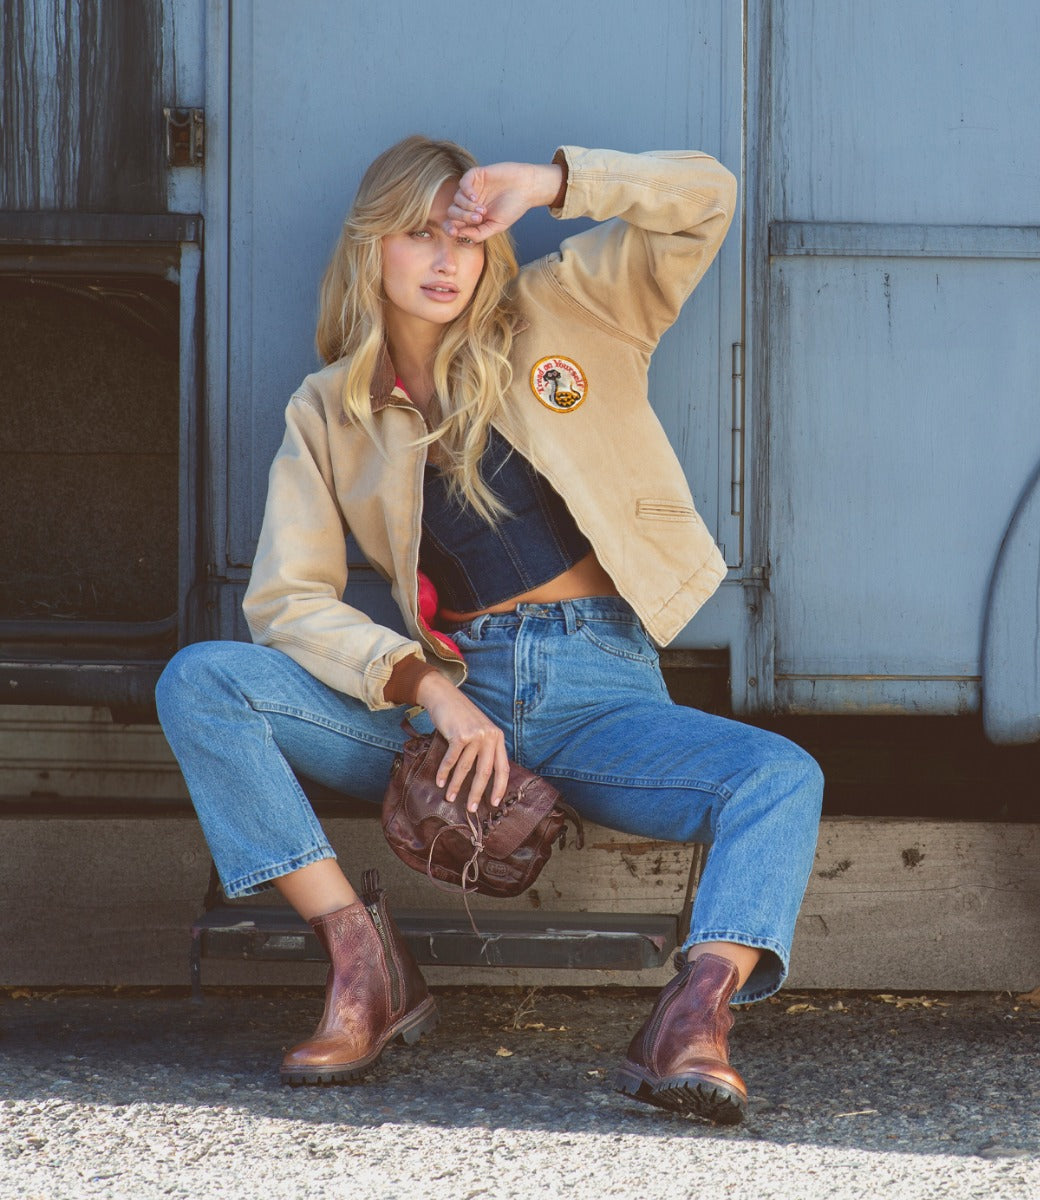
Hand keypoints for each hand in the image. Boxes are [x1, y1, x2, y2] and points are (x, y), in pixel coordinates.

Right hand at [414, 672, 509, 812]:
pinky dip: (445, 772)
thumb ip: (485, 748)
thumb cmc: (461, 717)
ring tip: (450, 797)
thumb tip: (483, 778)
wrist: (445, 696)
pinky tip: (440, 782)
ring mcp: (475, 735)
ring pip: (466, 767)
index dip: (500, 787)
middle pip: (485, 771)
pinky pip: (452, 759)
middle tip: (472, 809)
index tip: (495, 803)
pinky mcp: (459, 735)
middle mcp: (489, 736)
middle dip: (478, 792)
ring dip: (456, 785)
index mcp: (498, 737)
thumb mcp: (480, 730)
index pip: (503, 767)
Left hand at [444, 161, 563, 242]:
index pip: (454, 224)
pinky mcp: (475, 176)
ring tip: (483, 210)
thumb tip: (458, 235)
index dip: (450, 229)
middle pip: (452, 212)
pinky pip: (462, 184)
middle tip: (478, 218)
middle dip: (462, 218)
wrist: (526, 188)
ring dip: (467, 207)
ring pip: (456, 199)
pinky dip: (466, 192)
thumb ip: (478, 234)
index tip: (454, 233)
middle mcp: (470, 204)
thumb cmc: (513, 208)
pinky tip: (476, 196)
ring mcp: (472, 189)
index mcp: (473, 217)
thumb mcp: (496, 227)